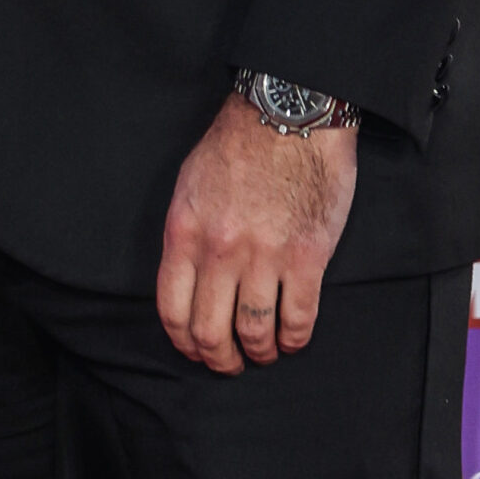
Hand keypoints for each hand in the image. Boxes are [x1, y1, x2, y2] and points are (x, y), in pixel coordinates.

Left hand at [156, 93, 357, 374]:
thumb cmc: (238, 145)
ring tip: (265, 352)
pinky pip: (298, 319)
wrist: (288, 115)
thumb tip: (187, 280)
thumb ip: (187, 234)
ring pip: (255, 333)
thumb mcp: (190, 184)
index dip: (184, 342)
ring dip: (260, 353)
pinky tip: (293, 338)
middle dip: (220, 359)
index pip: (172, 310)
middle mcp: (219, 250)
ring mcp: (264, 256)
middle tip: (231, 364)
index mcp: (185, 231)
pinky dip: (295, 339)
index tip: (195, 351)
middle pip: (211, 332)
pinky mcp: (307, 257)